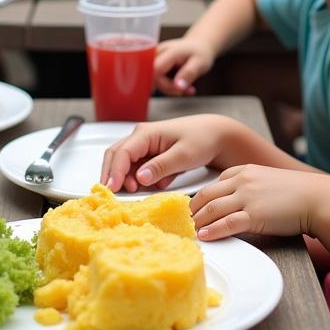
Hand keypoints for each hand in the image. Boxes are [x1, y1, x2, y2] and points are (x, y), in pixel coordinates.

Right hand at [100, 115, 230, 192]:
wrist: (216, 135)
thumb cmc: (202, 139)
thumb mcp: (183, 155)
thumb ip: (161, 166)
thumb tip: (139, 178)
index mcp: (146, 133)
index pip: (122, 153)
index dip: (115, 172)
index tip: (113, 190)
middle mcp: (141, 137)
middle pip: (116, 156)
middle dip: (114, 176)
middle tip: (116, 196)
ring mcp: (145, 146)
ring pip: (125, 164)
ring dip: (127, 179)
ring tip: (136, 192)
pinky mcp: (151, 156)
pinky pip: (138, 169)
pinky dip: (140, 179)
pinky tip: (153, 184)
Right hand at [153, 38, 215, 95]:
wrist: (199, 45)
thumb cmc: (200, 53)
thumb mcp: (200, 63)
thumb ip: (189, 73)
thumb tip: (179, 86)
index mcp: (171, 51)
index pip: (156, 71)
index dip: (165, 84)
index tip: (179, 90)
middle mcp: (159, 52)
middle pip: (153, 76)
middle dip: (168, 88)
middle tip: (184, 90)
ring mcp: (156, 57)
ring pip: (154, 79)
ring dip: (169, 88)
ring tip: (186, 88)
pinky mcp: (155, 62)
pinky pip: (156, 78)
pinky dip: (167, 85)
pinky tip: (179, 85)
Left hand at [190, 164, 326, 240]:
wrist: (317, 198)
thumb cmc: (297, 193)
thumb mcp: (269, 181)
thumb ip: (252, 187)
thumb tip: (239, 202)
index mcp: (246, 170)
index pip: (216, 182)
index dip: (201, 195)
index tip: (192, 206)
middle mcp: (243, 181)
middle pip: (207, 194)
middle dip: (192, 208)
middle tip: (182, 220)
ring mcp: (247, 197)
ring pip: (213, 209)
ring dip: (197, 221)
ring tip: (188, 230)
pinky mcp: (254, 215)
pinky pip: (227, 224)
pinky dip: (212, 230)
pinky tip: (204, 236)